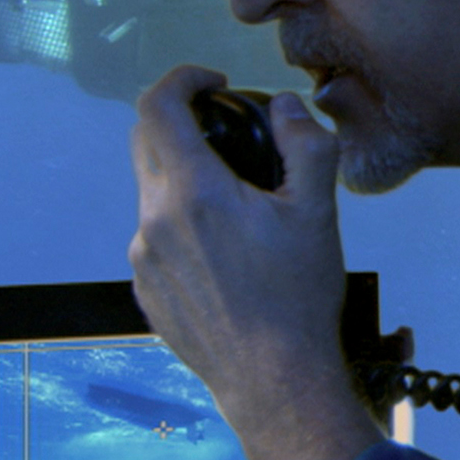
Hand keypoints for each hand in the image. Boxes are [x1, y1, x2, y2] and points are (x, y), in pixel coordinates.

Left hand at [127, 65, 381, 459]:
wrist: (274, 381)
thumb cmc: (298, 297)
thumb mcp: (317, 210)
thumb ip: (305, 143)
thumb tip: (285, 107)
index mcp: (193, 192)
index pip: (158, 106)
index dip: (183, 79)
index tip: (213, 83)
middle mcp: (154, 220)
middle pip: (146, 142)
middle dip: (182, 123)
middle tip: (228, 133)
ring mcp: (142, 259)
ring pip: (153, 193)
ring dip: (186, 180)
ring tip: (238, 207)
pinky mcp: (145, 290)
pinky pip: (155, 237)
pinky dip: (182, 224)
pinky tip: (226, 253)